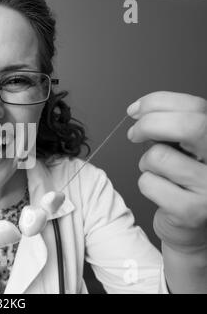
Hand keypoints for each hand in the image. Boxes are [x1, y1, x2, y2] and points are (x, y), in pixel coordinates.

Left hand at [127, 91, 206, 251]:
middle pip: (189, 126)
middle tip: (134, 133)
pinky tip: (160, 192)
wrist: (192, 227)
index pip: (196, 107)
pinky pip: (150, 183)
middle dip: (150, 123)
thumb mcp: (184, 147)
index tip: (135, 110)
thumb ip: (171, 126)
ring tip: (158, 173)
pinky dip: (145, 184)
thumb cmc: (184, 181)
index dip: (158, 102)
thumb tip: (138, 110)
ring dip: (146, 162)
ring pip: (159, 157)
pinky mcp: (194, 212)